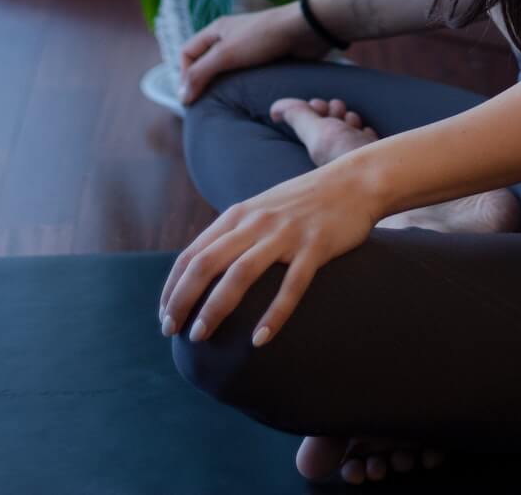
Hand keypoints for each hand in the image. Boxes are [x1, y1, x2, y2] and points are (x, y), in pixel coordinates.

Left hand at [158, 163, 381, 346]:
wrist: (354, 182)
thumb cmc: (307, 202)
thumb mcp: (262, 209)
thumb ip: (236, 233)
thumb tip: (210, 268)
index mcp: (238, 215)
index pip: (191, 255)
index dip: (172, 288)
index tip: (165, 317)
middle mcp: (255, 223)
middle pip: (206, 265)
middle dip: (182, 301)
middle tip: (172, 332)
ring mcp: (285, 234)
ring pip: (239, 274)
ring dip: (215, 308)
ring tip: (200, 336)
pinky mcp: (315, 246)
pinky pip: (291, 285)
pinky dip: (273, 314)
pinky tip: (260, 339)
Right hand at [178, 3, 329, 104]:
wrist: (304, 31)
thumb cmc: (263, 38)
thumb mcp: (226, 55)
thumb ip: (201, 74)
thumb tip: (182, 98)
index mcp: (216, 30)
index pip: (187, 53)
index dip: (183, 74)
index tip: (190, 97)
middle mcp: (230, 37)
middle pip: (206, 62)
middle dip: (203, 82)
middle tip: (205, 105)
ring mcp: (248, 47)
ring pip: (228, 70)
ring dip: (224, 86)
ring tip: (226, 105)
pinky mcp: (266, 57)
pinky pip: (247, 74)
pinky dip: (243, 86)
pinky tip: (247, 99)